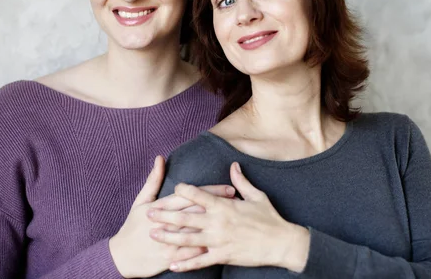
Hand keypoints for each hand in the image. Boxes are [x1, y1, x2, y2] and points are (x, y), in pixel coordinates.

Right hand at [110, 156, 235, 277]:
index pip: (189, 195)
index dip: (210, 192)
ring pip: (195, 232)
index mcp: (158, 206)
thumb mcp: (140, 201)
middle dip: (218, 206)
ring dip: (216, 226)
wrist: (120, 256)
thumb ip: (153, 180)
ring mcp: (167, 241)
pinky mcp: (168, 257)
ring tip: (234, 221)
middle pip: (195, 211)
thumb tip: (160, 158)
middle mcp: (164, 222)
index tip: (228, 188)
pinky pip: (189, 253)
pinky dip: (204, 249)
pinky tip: (220, 245)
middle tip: (237, 201)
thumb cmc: (132, 226)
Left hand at [147, 162, 310, 272]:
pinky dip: (186, 263)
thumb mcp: (257, 195)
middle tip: (149, 213)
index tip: (173, 187)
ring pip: (188, 239)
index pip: (199, 195)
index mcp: (225, 206)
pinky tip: (173, 264)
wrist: (282, 243)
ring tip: (153, 235)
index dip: (185, 191)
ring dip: (169, 237)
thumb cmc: (270, 218)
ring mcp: (219, 240)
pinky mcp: (223, 256)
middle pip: (186, 217)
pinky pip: (201, 261)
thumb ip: (241, 181)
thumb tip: (234, 165)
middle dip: (166, 215)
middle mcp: (218, 222)